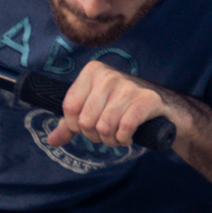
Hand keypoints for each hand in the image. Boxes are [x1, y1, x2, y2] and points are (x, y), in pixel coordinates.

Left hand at [58, 58, 173, 152]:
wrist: (160, 106)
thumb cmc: (121, 108)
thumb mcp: (93, 110)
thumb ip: (70, 125)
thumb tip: (51, 140)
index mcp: (92, 72)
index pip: (69, 108)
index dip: (75, 126)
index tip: (88, 127)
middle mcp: (108, 75)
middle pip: (86, 121)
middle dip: (95, 136)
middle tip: (106, 133)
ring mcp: (128, 86)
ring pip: (104, 127)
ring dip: (111, 140)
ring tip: (117, 136)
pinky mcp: (146, 99)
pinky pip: (124, 128)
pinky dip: (124, 139)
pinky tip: (128, 137)